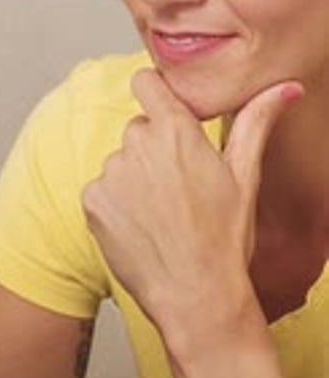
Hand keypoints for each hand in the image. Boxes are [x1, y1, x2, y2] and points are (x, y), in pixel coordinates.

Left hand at [82, 68, 302, 358]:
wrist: (195, 296)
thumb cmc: (225, 239)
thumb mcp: (246, 176)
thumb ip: (257, 122)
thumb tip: (286, 88)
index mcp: (177, 131)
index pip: (146, 81)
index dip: (156, 93)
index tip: (166, 112)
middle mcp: (138, 144)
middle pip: (138, 127)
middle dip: (154, 147)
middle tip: (179, 186)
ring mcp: (111, 173)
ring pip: (120, 160)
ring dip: (135, 177)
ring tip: (162, 213)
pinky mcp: (92, 201)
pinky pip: (101, 189)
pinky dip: (115, 203)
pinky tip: (141, 227)